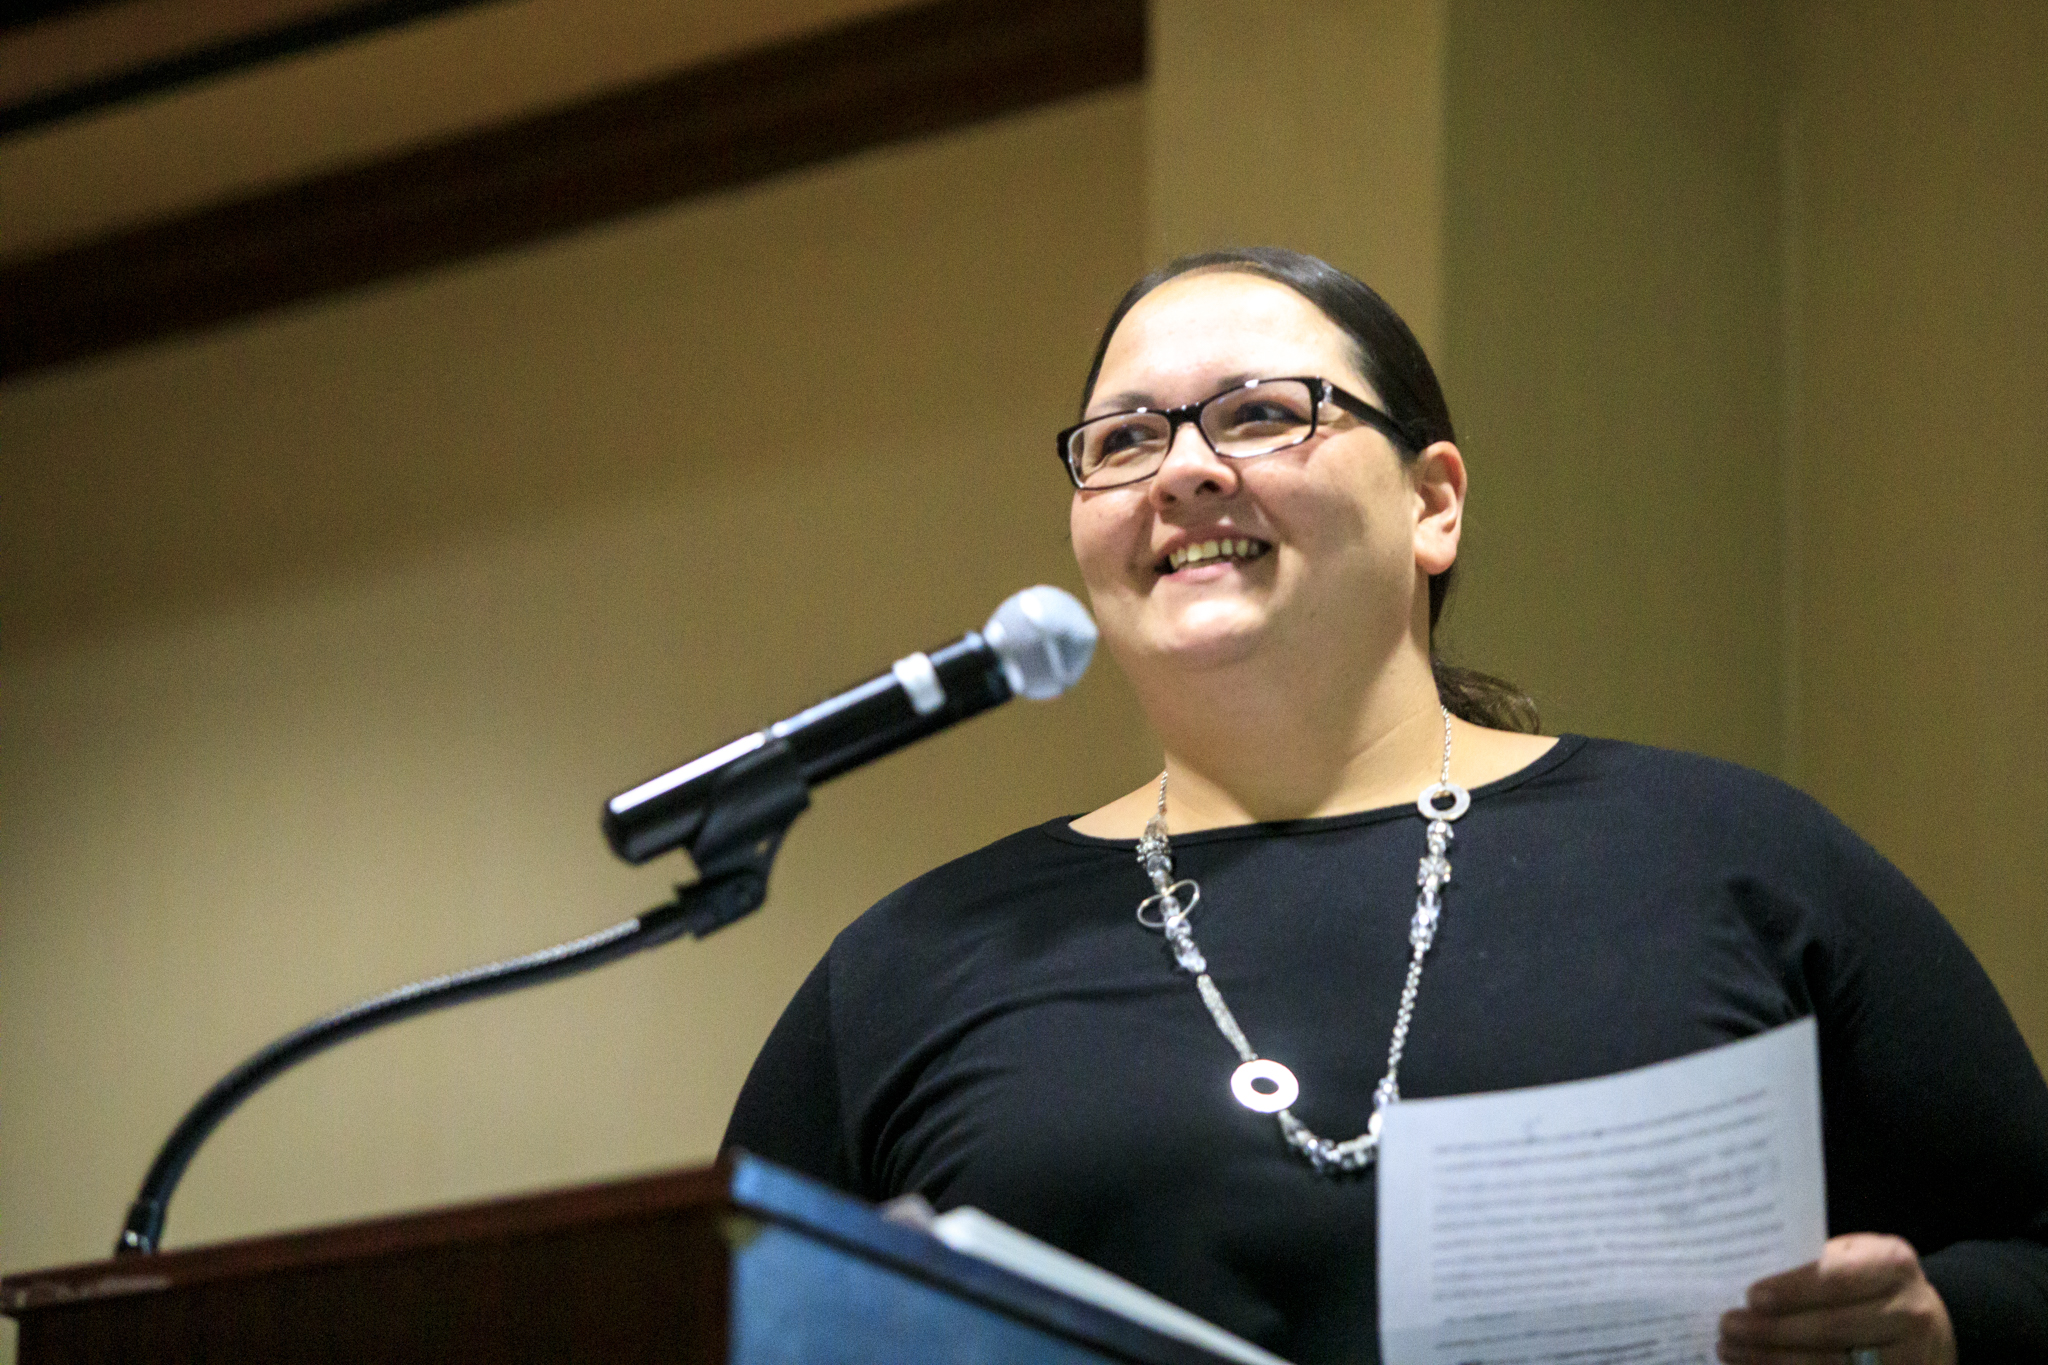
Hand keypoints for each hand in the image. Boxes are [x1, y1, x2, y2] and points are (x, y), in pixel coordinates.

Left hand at [1718, 1233, 1955, 1364]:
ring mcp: (1909, 1357)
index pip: (1836, 1279)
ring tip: (1730, 1351)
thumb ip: (1816, 1264)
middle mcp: (1909, 1313)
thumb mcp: (1856, 1256)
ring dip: (1772, 1361)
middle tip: (1726, 1327)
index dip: (1792, 1291)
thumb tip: (1745, 1279)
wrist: (1929, 1323)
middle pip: (1830, 1329)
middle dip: (1771, 1331)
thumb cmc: (1872, 1281)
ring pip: (1830, 1364)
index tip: (1750, 1297)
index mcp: (1894, 1265)